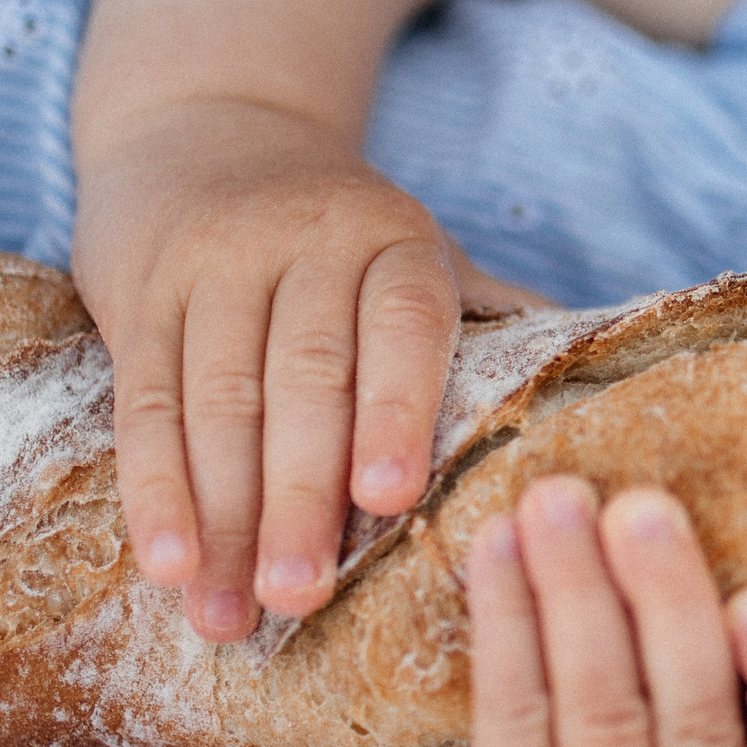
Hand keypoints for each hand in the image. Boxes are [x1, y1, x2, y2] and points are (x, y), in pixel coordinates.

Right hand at [73, 98, 541, 640]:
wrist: (208, 129)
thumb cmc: (346, 234)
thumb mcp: (424, 255)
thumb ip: (498, 321)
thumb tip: (609, 394)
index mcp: (396, 241)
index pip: (402, 325)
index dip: (396, 409)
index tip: (392, 500)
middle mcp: (303, 243)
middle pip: (302, 381)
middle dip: (300, 498)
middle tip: (302, 601)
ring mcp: (212, 265)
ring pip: (217, 402)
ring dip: (221, 518)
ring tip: (231, 617)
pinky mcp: (137, 294)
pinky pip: (144, 402)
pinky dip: (155, 490)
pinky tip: (167, 564)